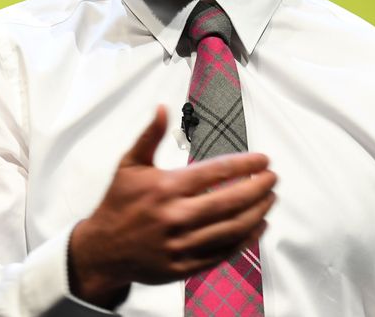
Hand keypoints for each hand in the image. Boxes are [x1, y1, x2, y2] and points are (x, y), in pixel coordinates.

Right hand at [68, 105, 276, 307]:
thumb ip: (150, 135)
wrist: (102, 250)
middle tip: (273, 178)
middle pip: (230, 201)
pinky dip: (245, 240)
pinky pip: (223, 253)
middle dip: (258, 188)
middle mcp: (176, 216)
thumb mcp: (129, 164)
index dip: (245, 164)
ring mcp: (181, 243)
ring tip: (270, 199)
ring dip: (257, 213)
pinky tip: (257, 227)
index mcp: (166, 187)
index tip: (263, 160)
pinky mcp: (185, 266)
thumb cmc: (118, 204)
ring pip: (231, 228)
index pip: (216, 172)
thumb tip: (163, 108)